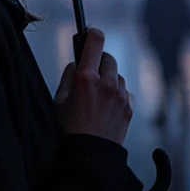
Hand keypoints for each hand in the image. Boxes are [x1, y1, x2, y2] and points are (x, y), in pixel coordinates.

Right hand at [53, 27, 133, 145]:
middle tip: (89, 72)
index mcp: (86, 78)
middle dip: (99, 61)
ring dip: (109, 79)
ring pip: (117, 75)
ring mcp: (121, 96)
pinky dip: (116, 94)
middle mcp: (107, 83)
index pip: (95, 41)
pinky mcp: (129, 107)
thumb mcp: (59, 100)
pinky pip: (124, 91)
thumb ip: (69, 75)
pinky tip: (105, 108)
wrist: (90, 157)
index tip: (90, 33)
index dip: (92, 33)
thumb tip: (77, 62)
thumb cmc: (69, 129)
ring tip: (97, 96)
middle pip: (108, 57)